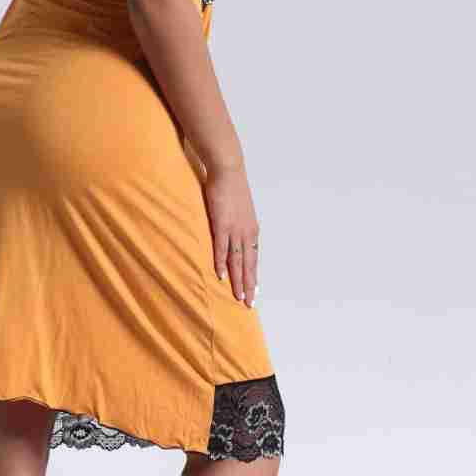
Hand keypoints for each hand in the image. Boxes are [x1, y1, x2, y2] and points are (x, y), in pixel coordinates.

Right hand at [201, 161, 259, 306]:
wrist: (228, 171)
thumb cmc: (233, 189)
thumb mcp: (241, 211)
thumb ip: (240, 226)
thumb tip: (238, 237)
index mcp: (252, 230)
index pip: (254, 258)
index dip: (254, 276)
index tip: (255, 292)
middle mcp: (246, 233)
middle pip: (248, 264)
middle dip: (249, 285)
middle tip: (249, 304)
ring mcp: (234, 229)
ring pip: (237, 260)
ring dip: (238, 280)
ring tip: (238, 296)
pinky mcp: (221, 223)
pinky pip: (221, 248)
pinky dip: (221, 263)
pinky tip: (220, 275)